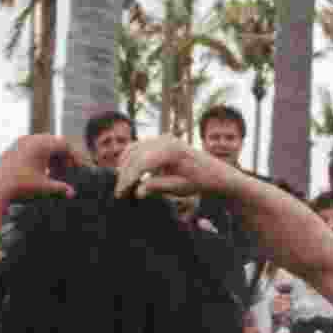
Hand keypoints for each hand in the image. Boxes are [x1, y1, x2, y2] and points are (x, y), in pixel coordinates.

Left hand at [0, 135, 83, 208]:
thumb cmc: (18, 185)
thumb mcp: (44, 187)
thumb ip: (60, 188)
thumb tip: (71, 192)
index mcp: (41, 144)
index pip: (64, 145)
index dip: (73, 157)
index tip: (76, 168)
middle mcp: (31, 139)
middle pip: (54, 143)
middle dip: (62, 158)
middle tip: (66, 172)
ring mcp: (21, 142)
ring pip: (43, 145)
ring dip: (51, 158)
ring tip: (54, 174)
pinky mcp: (14, 149)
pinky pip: (33, 148)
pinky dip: (41, 158)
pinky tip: (41, 173)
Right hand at [113, 137, 230, 201]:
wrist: (214, 172)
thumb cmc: (200, 182)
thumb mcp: (180, 188)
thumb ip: (158, 187)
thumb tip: (138, 192)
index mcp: (171, 150)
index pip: (141, 163)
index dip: (127, 179)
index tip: (120, 194)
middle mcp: (164, 139)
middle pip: (134, 155)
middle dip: (124, 174)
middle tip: (119, 193)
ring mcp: (161, 137)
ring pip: (133, 149)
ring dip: (125, 166)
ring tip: (123, 186)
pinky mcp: (159, 141)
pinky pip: (138, 147)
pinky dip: (130, 160)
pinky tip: (129, 175)